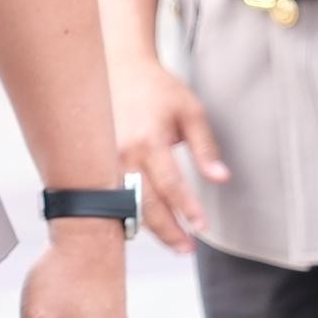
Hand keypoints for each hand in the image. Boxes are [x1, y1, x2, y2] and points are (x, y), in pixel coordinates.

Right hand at [114, 61, 228, 253]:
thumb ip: (206, 148)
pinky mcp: (97, 164)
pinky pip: (114, 197)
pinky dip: (130, 214)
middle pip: (146, 205)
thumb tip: (221, 179)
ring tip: (175, 243)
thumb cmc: (158, 90)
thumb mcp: (191, 113)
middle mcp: (123, 154)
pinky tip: (146, 226)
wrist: (120, 69)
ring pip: (127, 206)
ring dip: (150, 228)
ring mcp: (105, 161)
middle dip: (168, 231)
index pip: (171, 186)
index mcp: (148, 140)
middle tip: (188, 249)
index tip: (202, 227)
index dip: (187, 210)